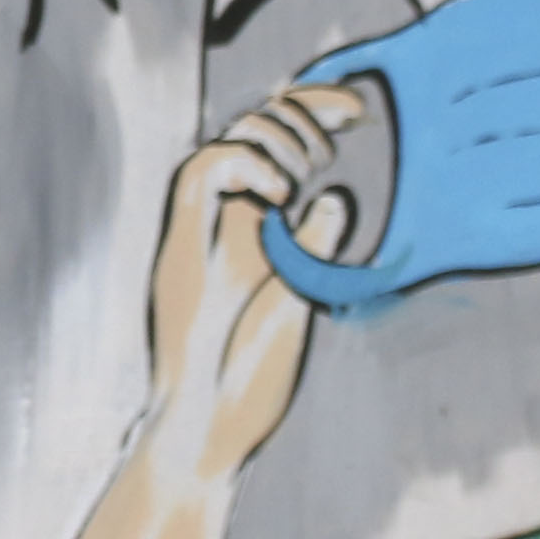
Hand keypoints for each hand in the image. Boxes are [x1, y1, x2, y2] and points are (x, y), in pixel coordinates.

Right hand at [147, 81, 366, 488]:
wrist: (208, 432)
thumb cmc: (252, 384)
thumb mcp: (302, 303)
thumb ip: (312, 251)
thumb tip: (335, 199)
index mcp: (258, 235)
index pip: (279, 150)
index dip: (313, 114)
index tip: (360, 109)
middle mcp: (225, 224)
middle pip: (252, 128)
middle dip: (302, 106)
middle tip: (348, 121)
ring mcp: (199, 233)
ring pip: (225, 137)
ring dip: (275, 133)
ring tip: (310, 168)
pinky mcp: (179, 246)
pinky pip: (199, 171)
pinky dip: (243, 163)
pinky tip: (281, 192)